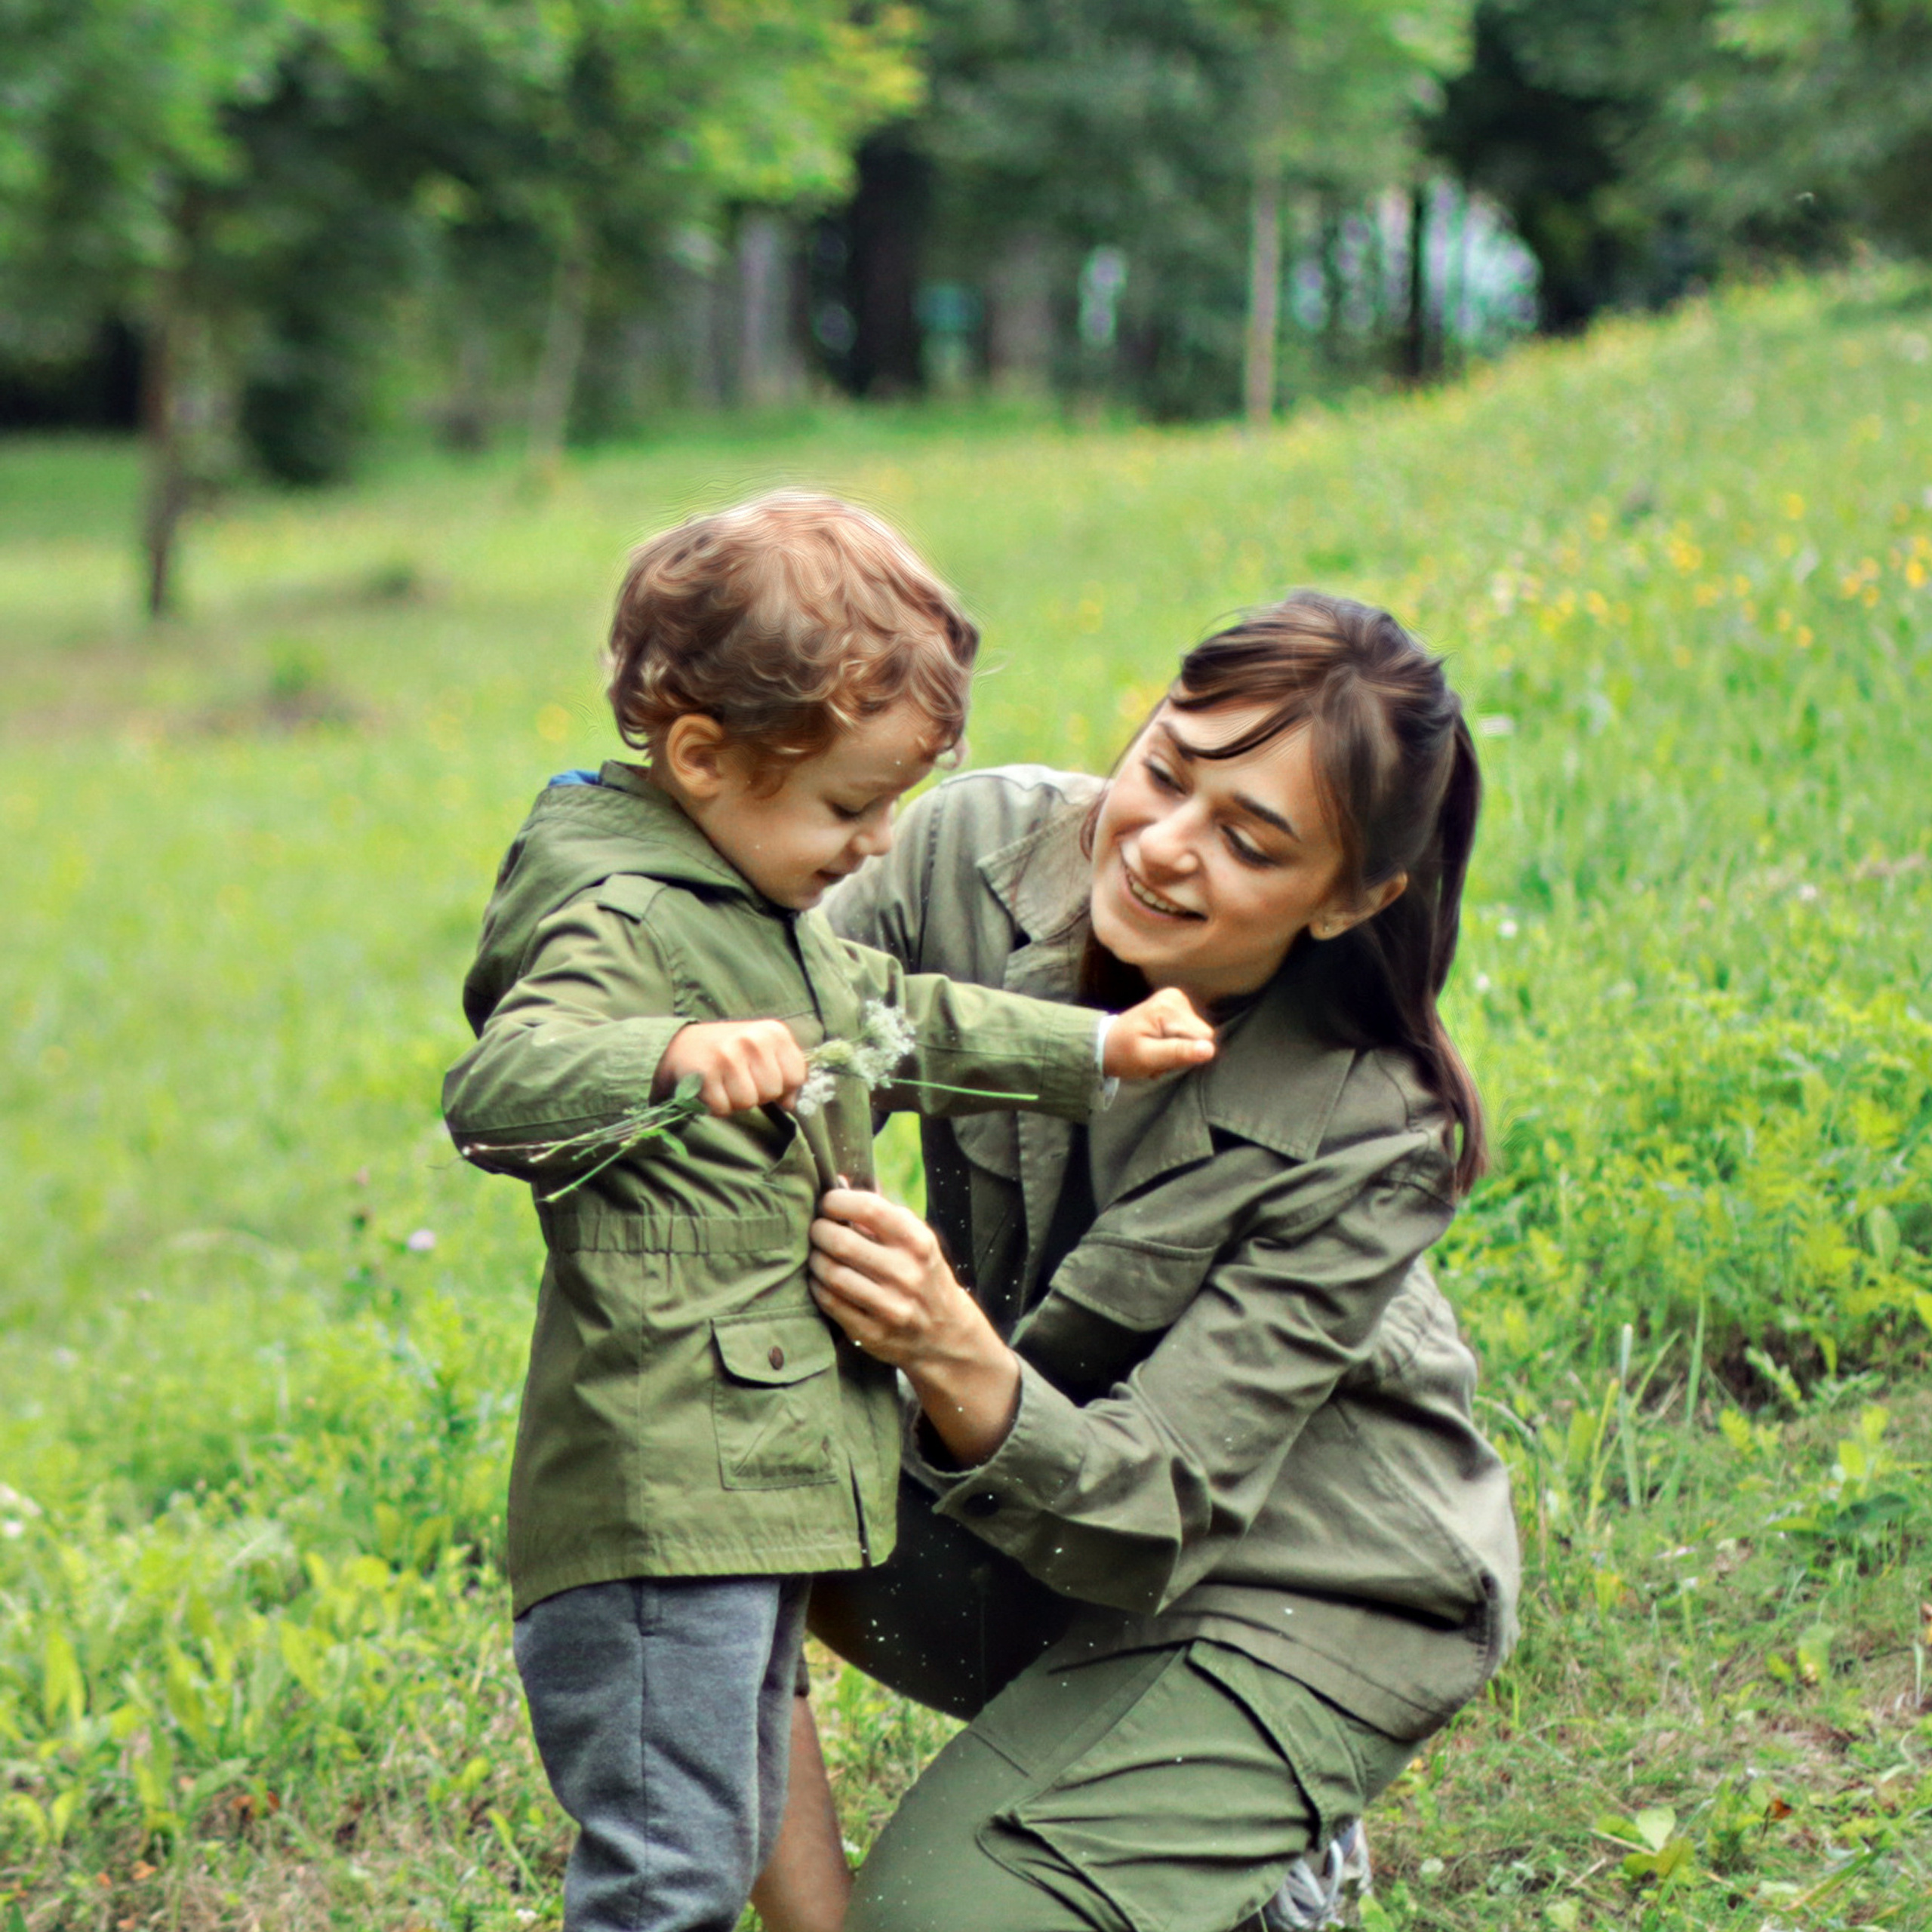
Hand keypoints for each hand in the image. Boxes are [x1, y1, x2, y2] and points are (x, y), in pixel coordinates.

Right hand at [654, 1019, 807, 1114]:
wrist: (682, 1044)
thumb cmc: (731, 1050)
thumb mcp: (764, 1051)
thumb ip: (785, 1073)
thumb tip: (791, 1103)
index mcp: (774, 1032)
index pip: (796, 1076)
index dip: (783, 1086)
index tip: (764, 1077)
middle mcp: (753, 1039)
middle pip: (772, 1092)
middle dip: (757, 1093)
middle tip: (740, 1079)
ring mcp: (728, 1055)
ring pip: (748, 1103)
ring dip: (735, 1101)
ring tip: (725, 1083)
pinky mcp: (705, 1073)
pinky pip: (723, 1108)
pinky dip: (716, 1106)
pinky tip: (710, 1089)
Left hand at [808, 1190, 971, 1369]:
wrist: (946, 1335)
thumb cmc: (922, 1274)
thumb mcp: (916, 1240)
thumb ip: (880, 1212)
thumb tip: (838, 1181)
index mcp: (918, 1242)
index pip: (868, 1208)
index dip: (837, 1201)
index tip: (827, 1203)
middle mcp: (907, 1273)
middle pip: (841, 1242)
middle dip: (819, 1231)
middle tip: (816, 1229)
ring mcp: (891, 1307)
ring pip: (831, 1274)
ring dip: (815, 1260)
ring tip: (817, 1254)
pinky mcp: (874, 1333)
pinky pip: (830, 1303)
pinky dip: (818, 1286)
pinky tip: (821, 1280)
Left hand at [1102, 986, 1215, 1079]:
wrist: (1105, 1045)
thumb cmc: (1122, 1053)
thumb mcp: (1148, 1058)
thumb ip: (1178, 1052)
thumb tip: (1210, 1050)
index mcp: (1169, 1006)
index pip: (1202, 1038)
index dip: (1186, 1054)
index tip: (1162, 1058)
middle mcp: (1176, 997)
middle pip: (1201, 1035)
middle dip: (1182, 1052)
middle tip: (1157, 1058)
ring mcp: (1176, 1000)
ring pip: (1197, 1036)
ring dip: (1177, 1051)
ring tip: (1155, 1052)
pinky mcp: (1176, 1007)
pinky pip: (1190, 1032)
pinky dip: (1174, 1044)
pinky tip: (1157, 1046)